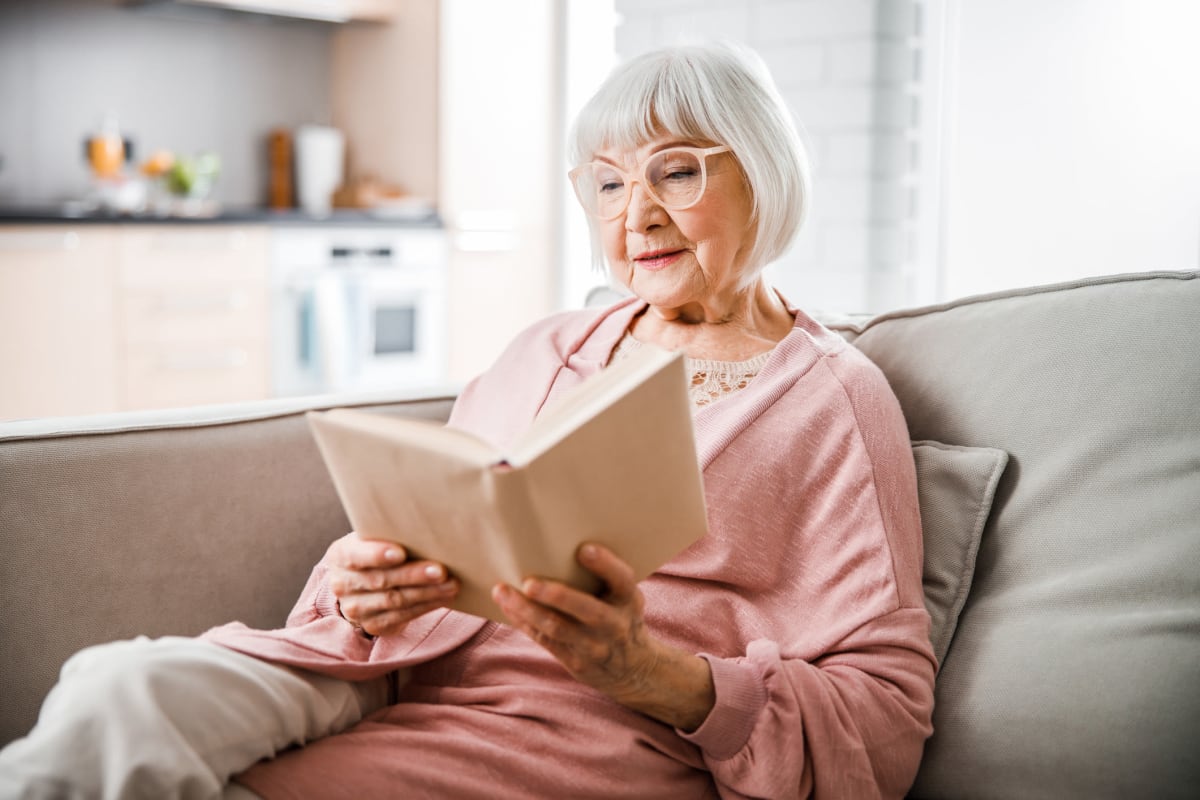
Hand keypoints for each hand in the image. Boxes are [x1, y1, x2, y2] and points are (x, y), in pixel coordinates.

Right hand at [323, 532, 458, 636]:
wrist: (364, 581)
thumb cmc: (378, 548)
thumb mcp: (374, 537)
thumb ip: (389, 533)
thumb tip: (428, 527)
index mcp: (340, 555)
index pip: (356, 555)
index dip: (377, 555)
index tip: (401, 553)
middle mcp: (343, 584)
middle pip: (381, 580)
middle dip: (414, 575)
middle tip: (441, 570)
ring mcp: (356, 608)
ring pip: (395, 600)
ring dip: (427, 593)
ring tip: (451, 584)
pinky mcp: (373, 625)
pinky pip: (402, 616)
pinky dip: (426, 606)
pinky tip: (444, 597)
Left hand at [491, 542, 714, 730]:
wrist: (633, 668)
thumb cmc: (620, 616)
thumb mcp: (625, 598)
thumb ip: (605, 578)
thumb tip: (558, 543)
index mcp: (629, 600)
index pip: (622, 580)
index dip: (605, 565)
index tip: (584, 549)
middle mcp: (614, 623)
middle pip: (586, 609)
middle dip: (556, 596)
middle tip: (529, 583)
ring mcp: (595, 646)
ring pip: (557, 628)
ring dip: (527, 610)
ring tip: (502, 591)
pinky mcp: (576, 662)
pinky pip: (546, 640)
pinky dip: (524, 622)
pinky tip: (508, 608)